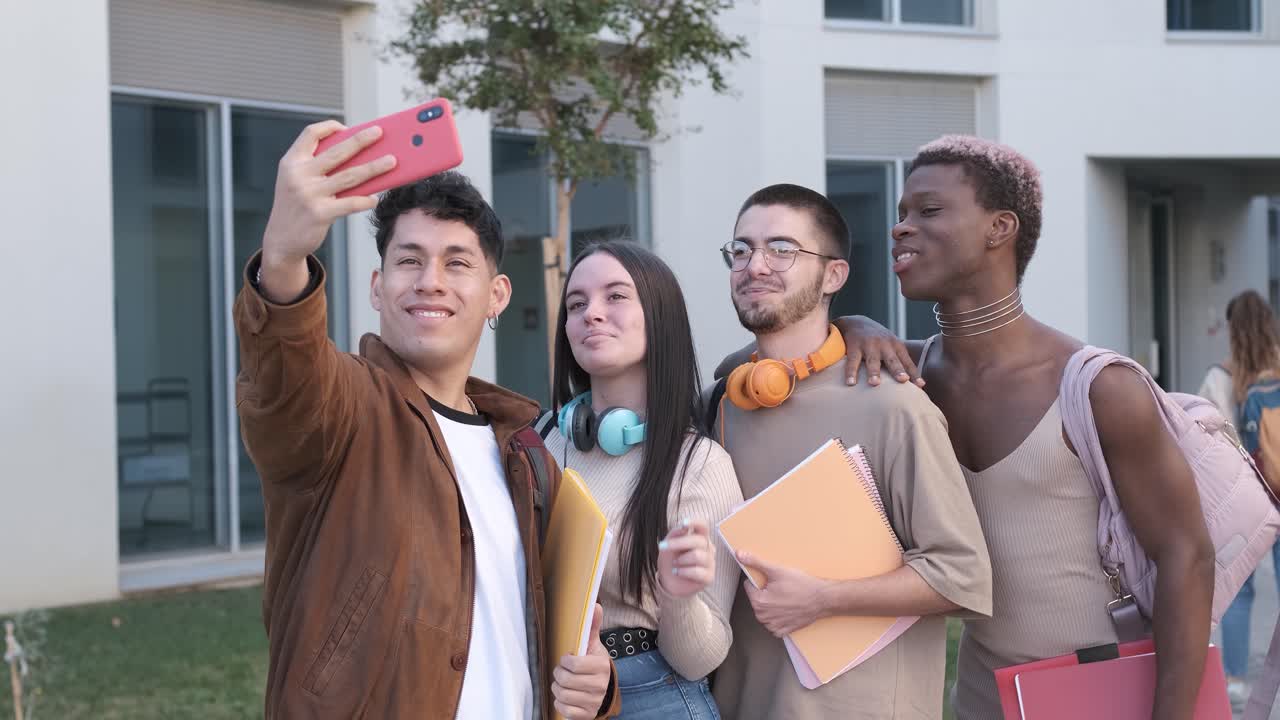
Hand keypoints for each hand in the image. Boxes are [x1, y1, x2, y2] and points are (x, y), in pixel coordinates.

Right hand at [261, 120, 395, 266]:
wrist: (281, 240)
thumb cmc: (297, 207)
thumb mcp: (297, 181)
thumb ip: (318, 168)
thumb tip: (357, 156)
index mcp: (291, 162)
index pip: (310, 134)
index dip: (329, 127)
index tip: (346, 127)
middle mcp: (298, 175)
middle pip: (337, 152)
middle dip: (361, 140)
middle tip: (379, 132)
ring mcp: (309, 194)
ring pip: (350, 176)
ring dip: (374, 167)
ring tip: (392, 161)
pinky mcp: (320, 213)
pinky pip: (350, 203)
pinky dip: (365, 200)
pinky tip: (375, 198)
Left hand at [552, 604, 611, 718]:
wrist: (605, 692)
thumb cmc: (595, 666)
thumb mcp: (595, 647)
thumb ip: (593, 627)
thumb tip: (594, 605)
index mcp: (601, 667)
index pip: (574, 664)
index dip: (566, 661)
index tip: (567, 659)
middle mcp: (600, 686)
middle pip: (565, 681)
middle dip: (559, 675)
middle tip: (562, 672)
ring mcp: (593, 702)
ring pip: (562, 695)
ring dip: (558, 688)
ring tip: (563, 683)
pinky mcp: (586, 714)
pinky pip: (564, 709)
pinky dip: (560, 702)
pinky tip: (566, 696)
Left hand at [657, 518, 715, 597]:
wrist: (669, 582)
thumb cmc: (670, 560)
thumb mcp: (668, 545)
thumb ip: (675, 534)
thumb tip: (683, 528)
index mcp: (699, 537)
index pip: (703, 525)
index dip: (695, 522)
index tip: (683, 524)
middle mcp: (708, 548)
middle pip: (699, 540)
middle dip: (678, 543)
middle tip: (661, 546)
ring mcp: (710, 562)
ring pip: (698, 556)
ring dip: (681, 560)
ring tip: (674, 564)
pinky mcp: (709, 577)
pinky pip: (697, 571)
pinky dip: (683, 571)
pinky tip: (677, 572)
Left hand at [738, 550, 832, 637]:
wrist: (822, 599)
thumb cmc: (801, 585)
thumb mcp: (776, 570)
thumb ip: (756, 562)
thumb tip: (739, 555)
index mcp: (759, 602)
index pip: (749, 586)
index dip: (760, 581)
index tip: (773, 581)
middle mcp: (763, 617)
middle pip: (757, 599)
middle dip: (765, 593)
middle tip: (781, 588)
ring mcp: (773, 626)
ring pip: (764, 612)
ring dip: (772, 605)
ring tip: (786, 598)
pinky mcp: (783, 631)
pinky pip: (773, 624)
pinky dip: (778, 617)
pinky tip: (787, 609)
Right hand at [831, 315, 922, 387]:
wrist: (856, 322)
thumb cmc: (878, 341)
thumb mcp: (891, 346)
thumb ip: (901, 362)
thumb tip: (917, 384)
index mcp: (896, 346)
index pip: (907, 362)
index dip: (914, 373)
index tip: (920, 385)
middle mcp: (884, 345)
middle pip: (892, 359)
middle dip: (897, 370)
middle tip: (903, 380)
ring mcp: (869, 345)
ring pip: (872, 360)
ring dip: (874, 372)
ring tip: (875, 383)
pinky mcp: (854, 346)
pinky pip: (853, 361)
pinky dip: (851, 372)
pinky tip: (850, 383)